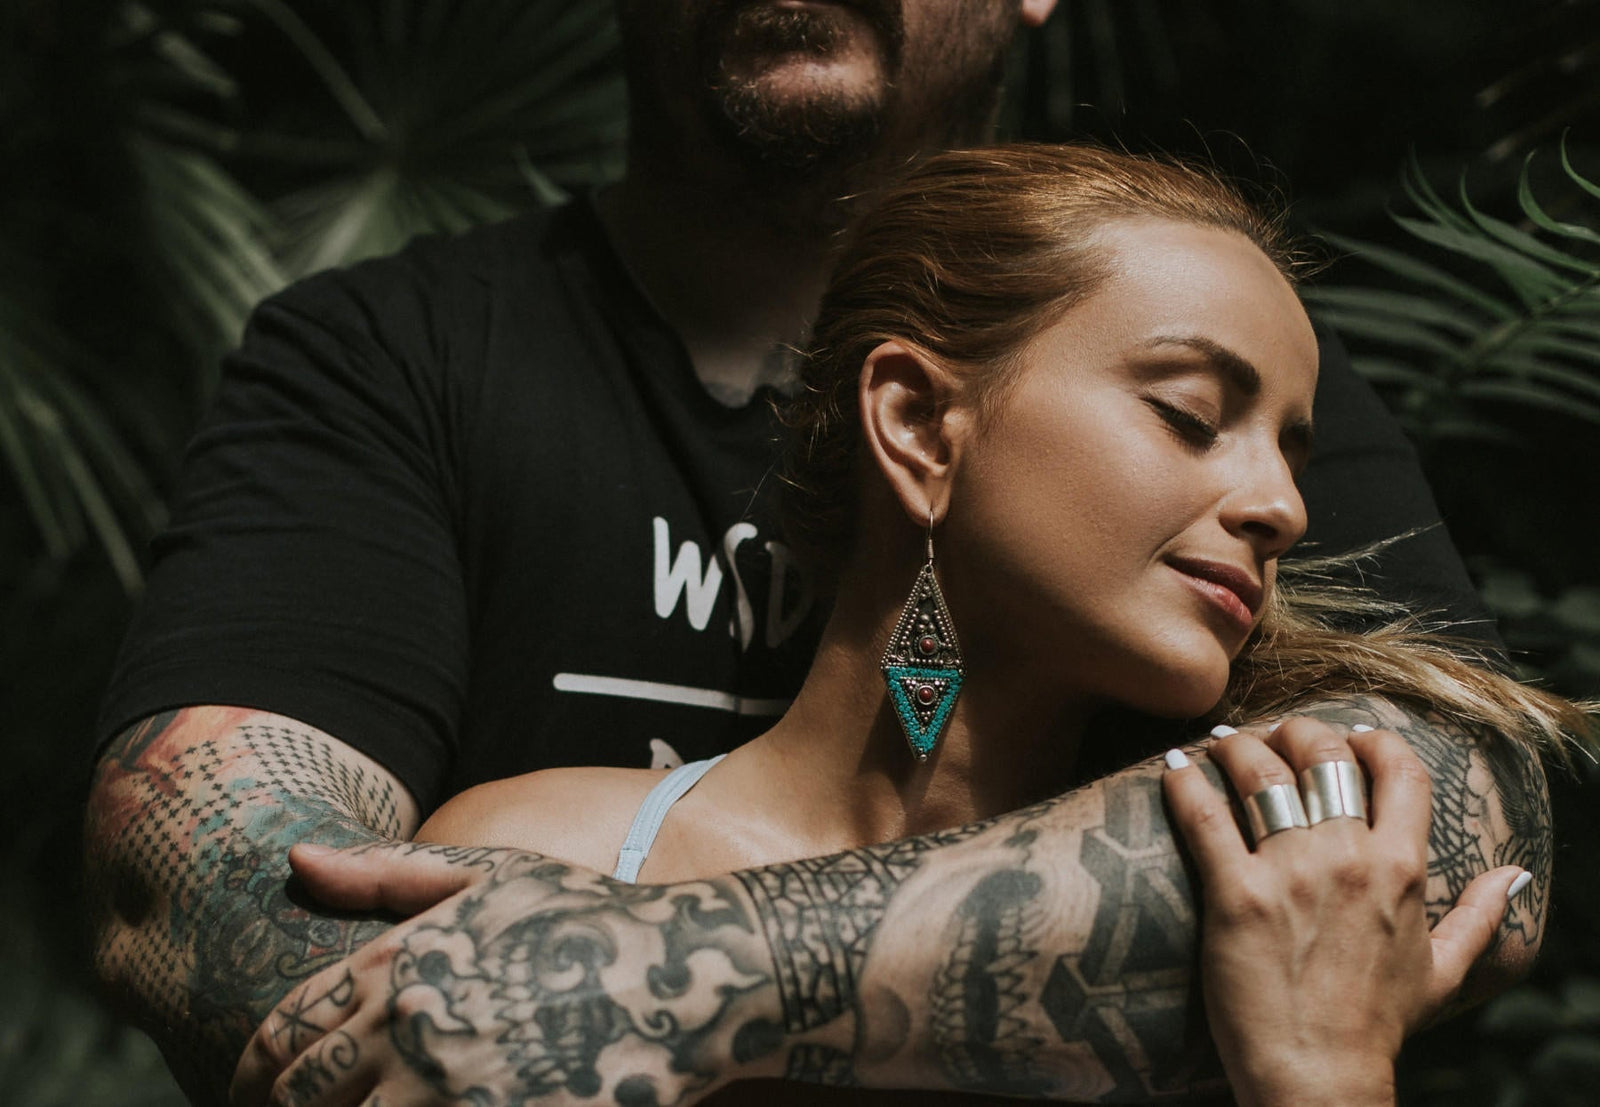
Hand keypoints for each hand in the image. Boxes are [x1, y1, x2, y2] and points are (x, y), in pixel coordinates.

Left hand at [230, 842, 772, 1105]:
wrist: (687, 973)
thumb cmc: (587, 917)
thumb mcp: (493, 873)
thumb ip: (388, 872)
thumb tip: (295, 862)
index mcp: (395, 965)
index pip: (283, 1032)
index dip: (255, 1068)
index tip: (259, 1086)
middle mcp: (408, 1032)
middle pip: (298, 1099)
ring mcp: (449, 1094)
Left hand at [1162, 719, 1528, 1106]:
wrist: (1320, 1077)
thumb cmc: (1377, 1024)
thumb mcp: (1445, 972)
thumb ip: (1478, 916)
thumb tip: (1513, 874)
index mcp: (1402, 868)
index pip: (1399, 768)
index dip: (1371, 739)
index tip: (1346, 735)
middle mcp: (1349, 858)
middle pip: (1322, 754)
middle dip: (1294, 730)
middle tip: (1269, 736)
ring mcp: (1290, 874)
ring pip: (1261, 772)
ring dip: (1236, 746)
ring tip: (1220, 745)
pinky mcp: (1235, 895)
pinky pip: (1203, 815)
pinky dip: (1185, 781)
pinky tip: (1176, 767)